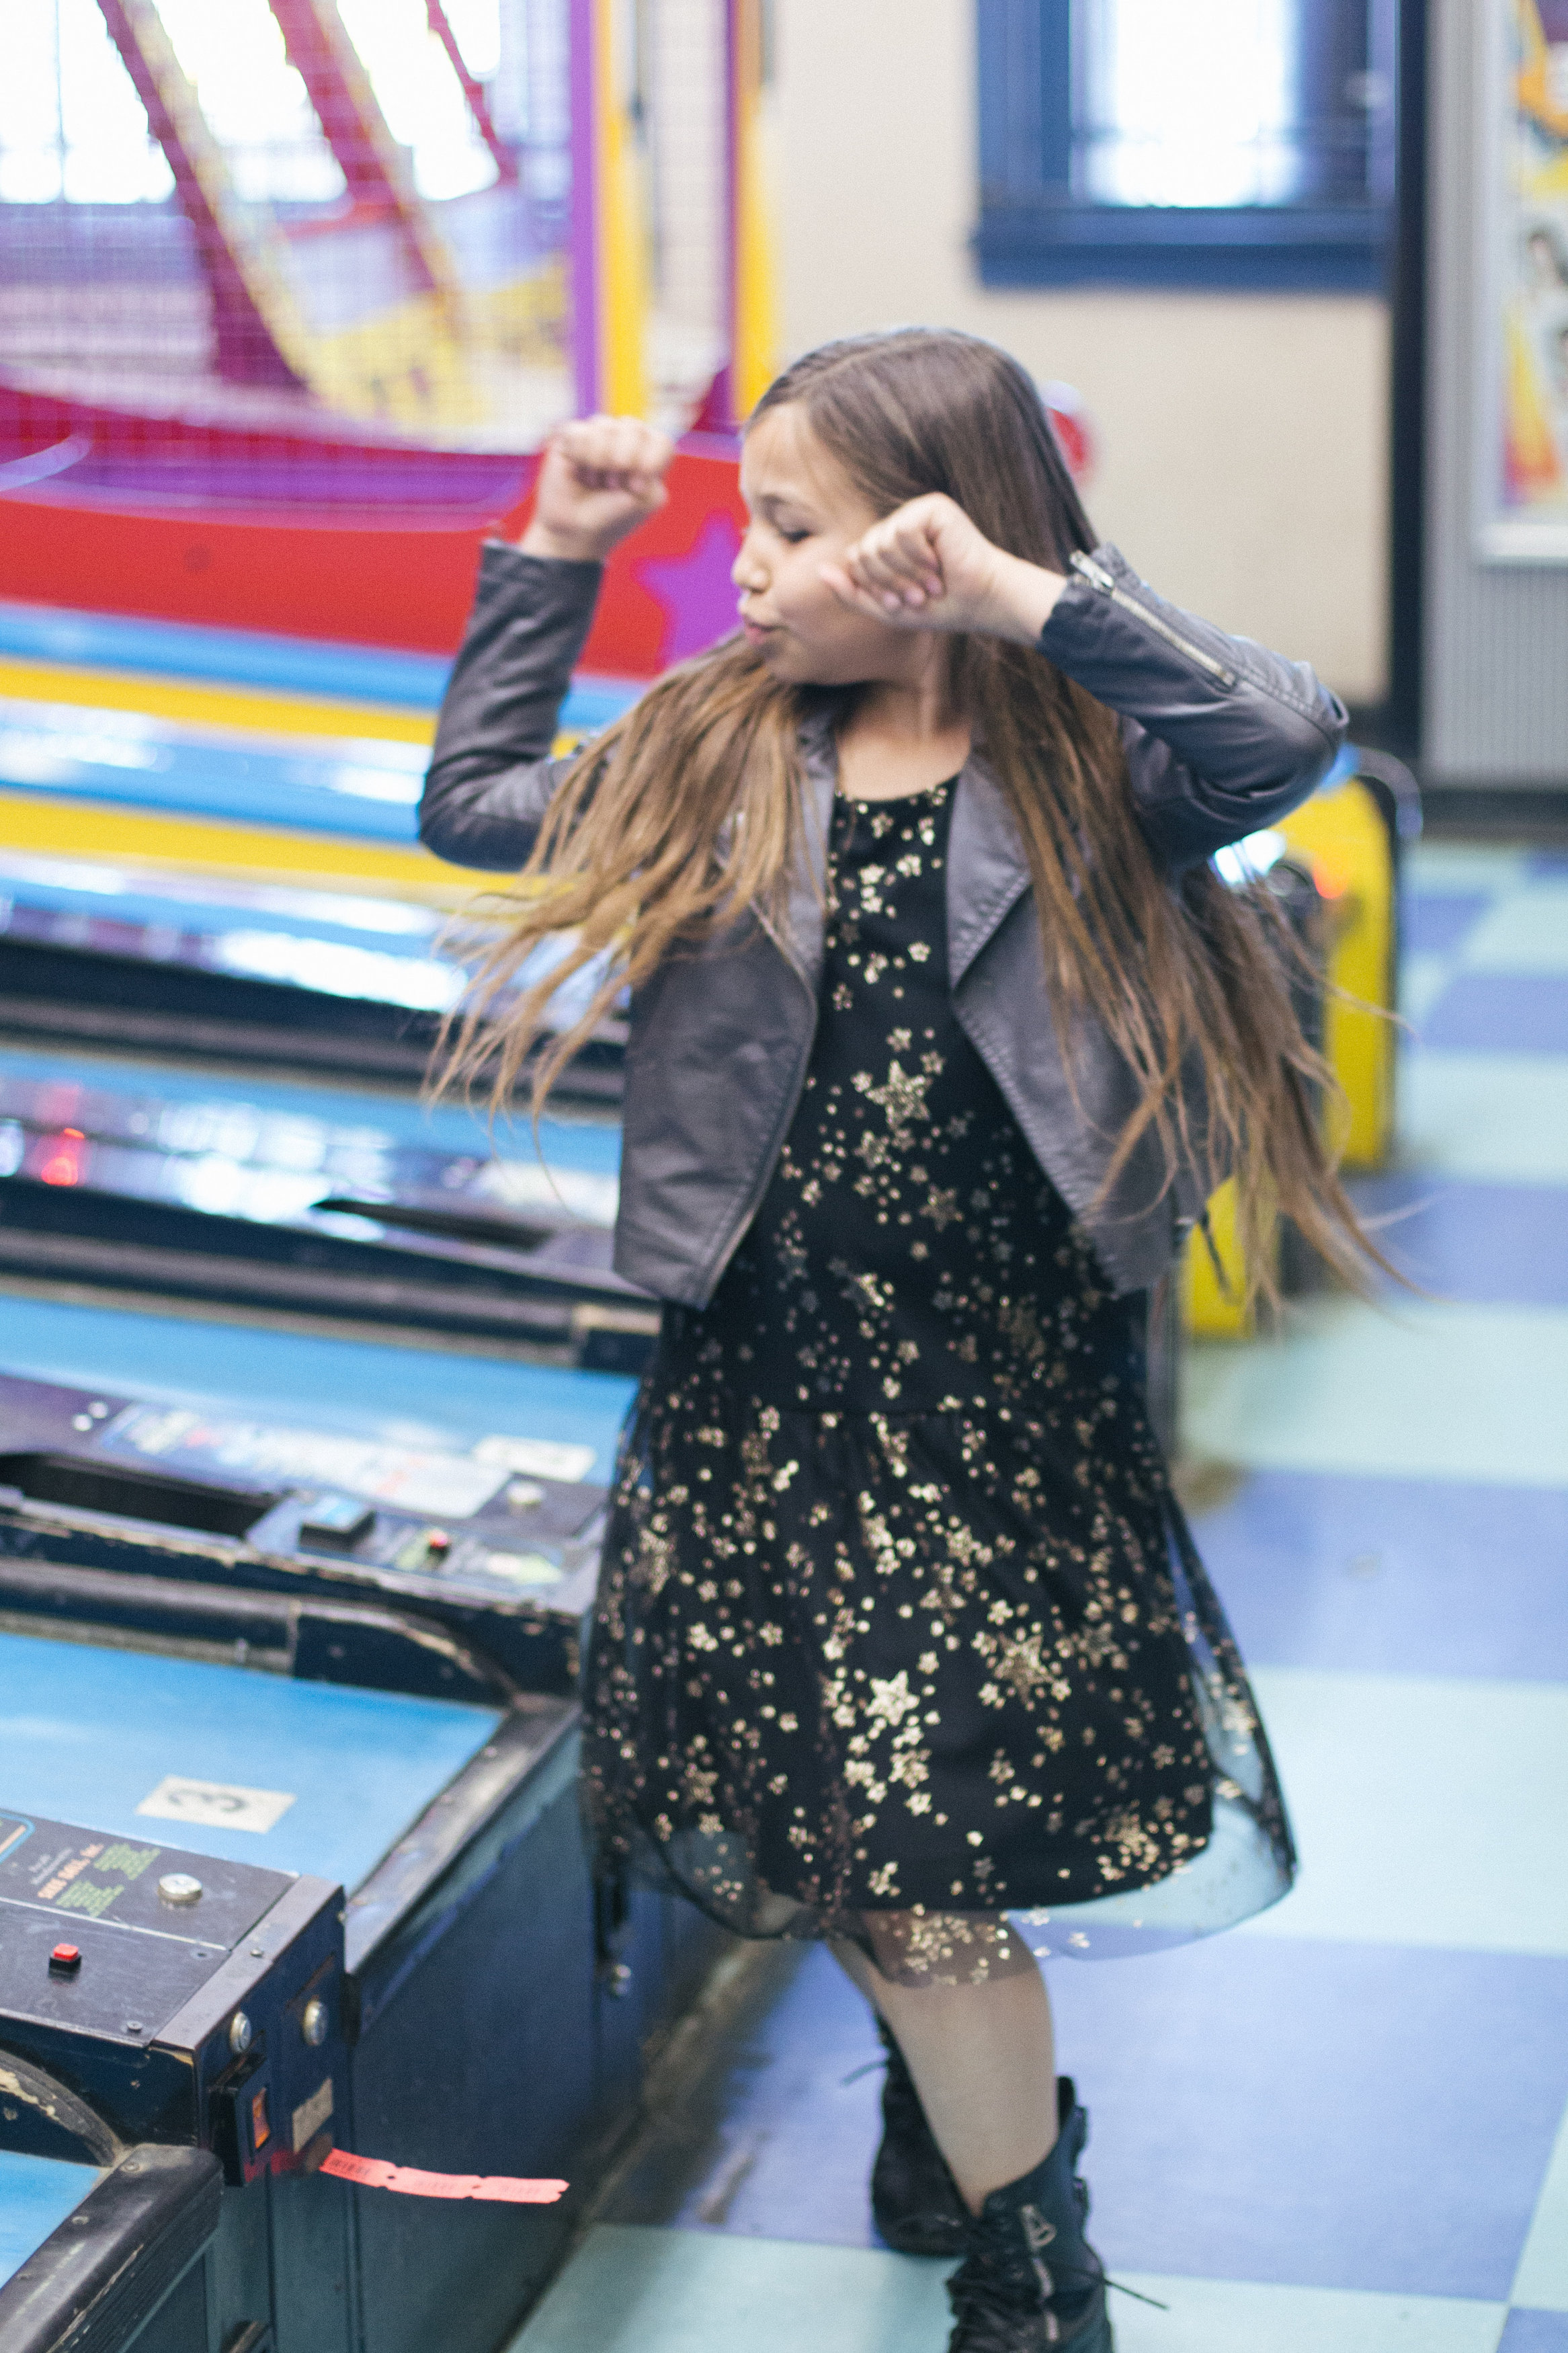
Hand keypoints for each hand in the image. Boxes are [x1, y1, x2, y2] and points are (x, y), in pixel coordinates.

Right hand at [521, 416, 673, 563]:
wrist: (575, 531)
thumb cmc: (611, 517)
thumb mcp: (644, 502)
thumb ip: (651, 476)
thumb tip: (626, 455)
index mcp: (650, 455)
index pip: (661, 442)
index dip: (651, 461)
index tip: (637, 487)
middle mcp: (626, 439)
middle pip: (634, 428)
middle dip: (624, 459)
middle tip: (613, 485)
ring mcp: (598, 434)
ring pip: (605, 426)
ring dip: (600, 461)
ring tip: (594, 482)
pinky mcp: (571, 436)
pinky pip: (578, 432)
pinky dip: (580, 455)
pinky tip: (578, 472)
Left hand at [819, 493, 1065, 643]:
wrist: (981, 601)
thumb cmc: (939, 607)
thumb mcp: (887, 609)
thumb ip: (851, 593)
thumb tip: (819, 571)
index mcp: (886, 546)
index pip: (856, 559)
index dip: (873, 587)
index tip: (902, 605)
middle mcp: (898, 526)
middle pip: (863, 551)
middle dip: (888, 583)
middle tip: (917, 596)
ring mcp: (915, 513)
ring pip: (880, 542)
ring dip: (904, 574)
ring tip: (930, 584)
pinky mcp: (932, 507)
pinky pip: (902, 530)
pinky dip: (917, 556)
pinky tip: (938, 564)